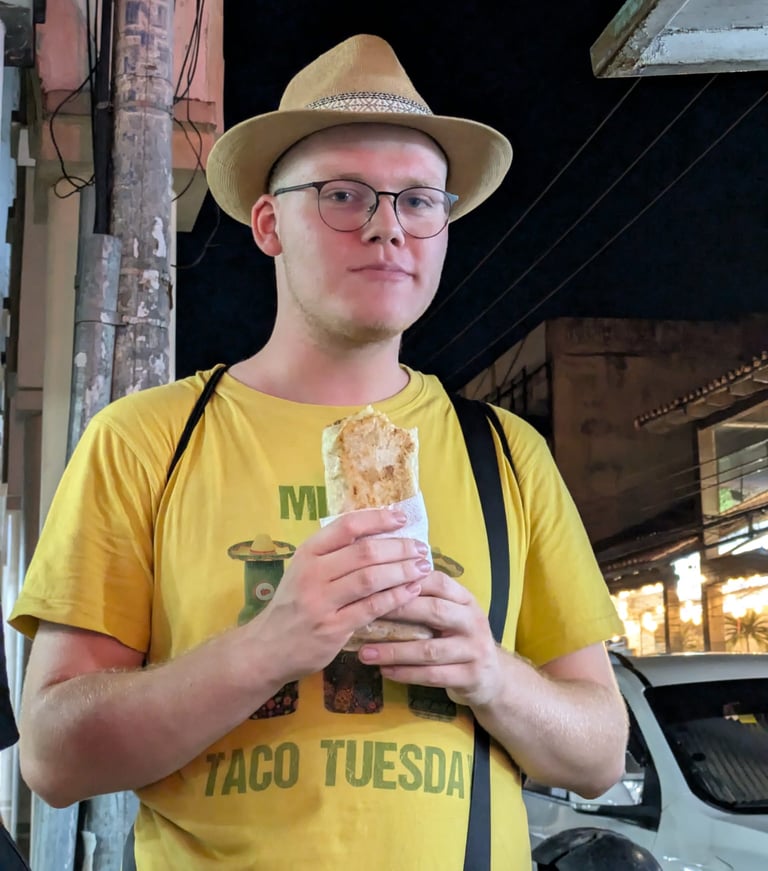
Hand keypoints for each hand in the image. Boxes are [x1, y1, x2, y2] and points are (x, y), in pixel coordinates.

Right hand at [242, 508, 430, 684]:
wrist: (267, 648)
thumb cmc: (293, 605)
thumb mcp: (304, 570)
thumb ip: (333, 554)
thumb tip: (378, 532)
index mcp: (307, 553)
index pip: (347, 526)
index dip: (378, 518)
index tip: (401, 518)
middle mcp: (312, 574)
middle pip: (364, 552)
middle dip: (399, 547)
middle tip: (421, 548)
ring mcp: (321, 602)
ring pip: (371, 578)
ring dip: (402, 571)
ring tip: (422, 567)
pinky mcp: (332, 628)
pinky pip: (372, 608)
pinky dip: (396, 597)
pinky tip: (412, 591)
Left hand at [356, 571, 502, 707]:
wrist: (492, 677)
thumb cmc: (458, 639)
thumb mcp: (451, 614)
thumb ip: (425, 600)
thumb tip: (379, 585)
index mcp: (466, 599)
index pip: (438, 581)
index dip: (408, 580)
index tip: (376, 583)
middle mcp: (473, 621)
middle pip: (434, 610)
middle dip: (398, 611)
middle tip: (365, 614)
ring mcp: (475, 650)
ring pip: (429, 650)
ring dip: (394, 651)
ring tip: (365, 652)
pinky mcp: (471, 677)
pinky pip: (433, 676)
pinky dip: (405, 674)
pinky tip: (384, 671)